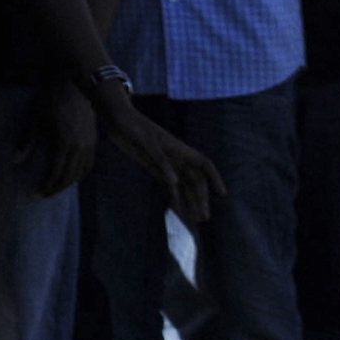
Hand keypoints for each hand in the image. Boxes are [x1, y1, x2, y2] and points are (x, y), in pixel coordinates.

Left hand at [28, 75, 98, 195]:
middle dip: (56, 188)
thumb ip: (26, 141)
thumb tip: (16, 160)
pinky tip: (70, 174)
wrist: (72, 82)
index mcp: (65, 143)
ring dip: (68, 182)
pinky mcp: (94, 138)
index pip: (55, 173)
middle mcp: (80, 146)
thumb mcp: (35, 119)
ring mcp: (90, 143)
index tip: (35, 194)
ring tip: (55, 187)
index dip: (45, 186)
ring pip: (81, 172)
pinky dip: (79, 173)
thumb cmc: (50, 98)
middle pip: (69, 176)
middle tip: (43, 195)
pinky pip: (88, 162)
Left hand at [107, 98, 222, 225]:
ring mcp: (165, 164)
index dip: (214, 178)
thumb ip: (161, 162)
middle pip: (195, 180)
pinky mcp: (153, 167)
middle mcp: (176, 158)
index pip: (203, 164)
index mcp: (179, 149)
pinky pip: (168, 185)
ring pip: (183, 185)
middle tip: (203, 218)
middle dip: (201, 199)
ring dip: (190, 201)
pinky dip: (174, 197)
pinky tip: (177, 209)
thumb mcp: (147, 143)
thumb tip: (175, 183)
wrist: (117, 120)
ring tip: (195, 219)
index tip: (222, 194)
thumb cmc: (134, 127)